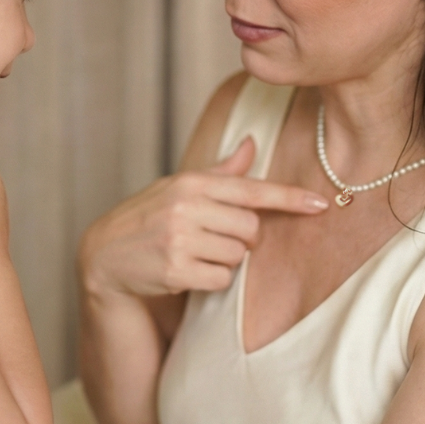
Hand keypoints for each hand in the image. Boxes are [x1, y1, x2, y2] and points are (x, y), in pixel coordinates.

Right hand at [79, 136, 328, 297]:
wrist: (104, 255)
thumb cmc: (150, 218)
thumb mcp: (179, 188)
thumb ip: (221, 172)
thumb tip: (252, 143)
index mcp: (191, 182)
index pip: (251, 190)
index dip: (288, 198)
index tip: (320, 205)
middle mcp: (186, 207)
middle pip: (250, 228)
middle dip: (243, 239)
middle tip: (217, 239)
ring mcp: (180, 239)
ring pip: (236, 256)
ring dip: (224, 260)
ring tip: (195, 253)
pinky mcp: (175, 270)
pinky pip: (220, 280)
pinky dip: (211, 280)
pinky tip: (187, 272)